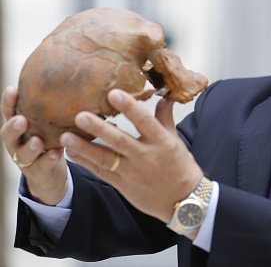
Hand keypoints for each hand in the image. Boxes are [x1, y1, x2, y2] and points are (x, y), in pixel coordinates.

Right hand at [1, 87, 67, 204]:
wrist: (50, 174)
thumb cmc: (51, 141)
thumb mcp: (50, 124)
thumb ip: (55, 108)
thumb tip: (78, 81)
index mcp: (19, 127)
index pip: (9, 112)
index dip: (8, 102)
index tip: (12, 90)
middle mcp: (17, 142)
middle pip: (8, 134)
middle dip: (13, 126)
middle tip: (22, 120)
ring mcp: (24, 159)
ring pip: (22, 153)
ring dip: (30, 147)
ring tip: (38, 141)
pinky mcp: (36, 172)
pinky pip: (41, 166)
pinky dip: (48, 160)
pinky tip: (57, 153)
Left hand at [61, 89, 202, 222]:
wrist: (183, 200)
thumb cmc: (181, 167)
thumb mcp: (176, 141)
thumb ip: (165, 119)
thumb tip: (163, 97)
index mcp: (162, 142)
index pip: (145, 121)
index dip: (129, 107)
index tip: (114, 93)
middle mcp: (146, 157)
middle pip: (120, 140)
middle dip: (99, 128)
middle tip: (80, 115)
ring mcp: (133, 172)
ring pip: (105, 158)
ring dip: (84, 147)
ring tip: (65, 137)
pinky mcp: (123, 185)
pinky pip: (101, 173)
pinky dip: (86, 163)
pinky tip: (72, 153)